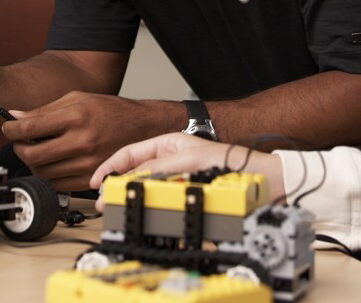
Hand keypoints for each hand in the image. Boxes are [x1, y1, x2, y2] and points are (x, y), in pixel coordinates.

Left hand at [0, 93, 181, 191]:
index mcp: (77, 116)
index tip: (8, 127)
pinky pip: (57, 184)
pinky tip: (52, 162)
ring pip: (42, 172)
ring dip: (33, 162)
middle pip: (32, 154)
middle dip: (19, 147)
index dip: (12, 129)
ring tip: (37, 150)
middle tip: (20, 141)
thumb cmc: (111, 110)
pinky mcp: (91, 179)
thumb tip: (16, 116)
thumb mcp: (77, 99)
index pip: (30, 128)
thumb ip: (45, 110)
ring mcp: (87, 163)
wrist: (143, 127)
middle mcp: (82, 141)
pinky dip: (48, 174)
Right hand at [90, 133, 286, 207]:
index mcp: (169, 144)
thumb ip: (160, 166)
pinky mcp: (188, 196)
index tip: (97, 182)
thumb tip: (134, 177)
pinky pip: (166, 204)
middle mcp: (173, 161)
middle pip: (137, 174)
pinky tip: (152, 217)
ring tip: (124, 211)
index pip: (131, 153)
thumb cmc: (233, 162)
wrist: (263, 181)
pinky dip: (156, 211)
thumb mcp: (190, 159)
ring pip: (149, 190)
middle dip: (119, 187)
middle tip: (105, 203)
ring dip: (135, 200)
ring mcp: (180, 179)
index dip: (111, 166)